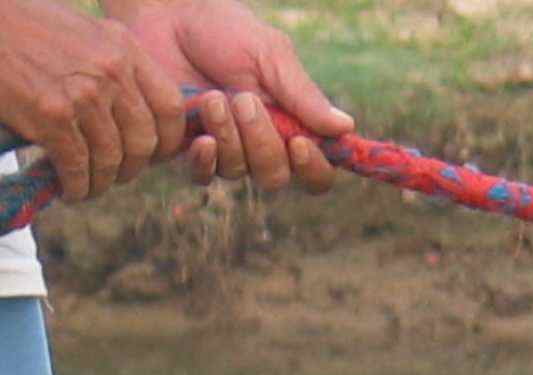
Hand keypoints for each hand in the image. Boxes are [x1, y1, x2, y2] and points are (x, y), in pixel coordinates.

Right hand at [0, 0, 184, 200]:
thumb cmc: (30, 28)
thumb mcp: (88, 34)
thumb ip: (118, 67)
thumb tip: (141, 114)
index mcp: (125, 49)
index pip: (170, 108)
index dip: (169, 141)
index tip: (155, 155)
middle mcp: (111, 72)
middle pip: (144, 141)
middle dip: (132, 168)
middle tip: (117, 174)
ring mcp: (83, 95)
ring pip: (110, 159)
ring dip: (101, 182)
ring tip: (90, 186)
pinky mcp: (52, 116)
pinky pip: (77, 166)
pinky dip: (77, 186)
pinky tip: (70, 189)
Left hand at [103, 0, 352, 193]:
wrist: (164, 14)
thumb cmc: (223, 29)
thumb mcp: (270, 55)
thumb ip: (304, 95)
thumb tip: (346, 127)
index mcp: (292, 125)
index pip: (317, 171)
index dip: (313, 168)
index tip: (299, 143)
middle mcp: (261, 144)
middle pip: (276, 177)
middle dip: (262, 143)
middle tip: (243, 100)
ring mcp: (225, 148)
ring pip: (240, 173)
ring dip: (229, 137)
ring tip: (212, 97)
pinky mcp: (187, 147)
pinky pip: (203, 176)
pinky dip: (205, 162)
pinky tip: (201, 138)